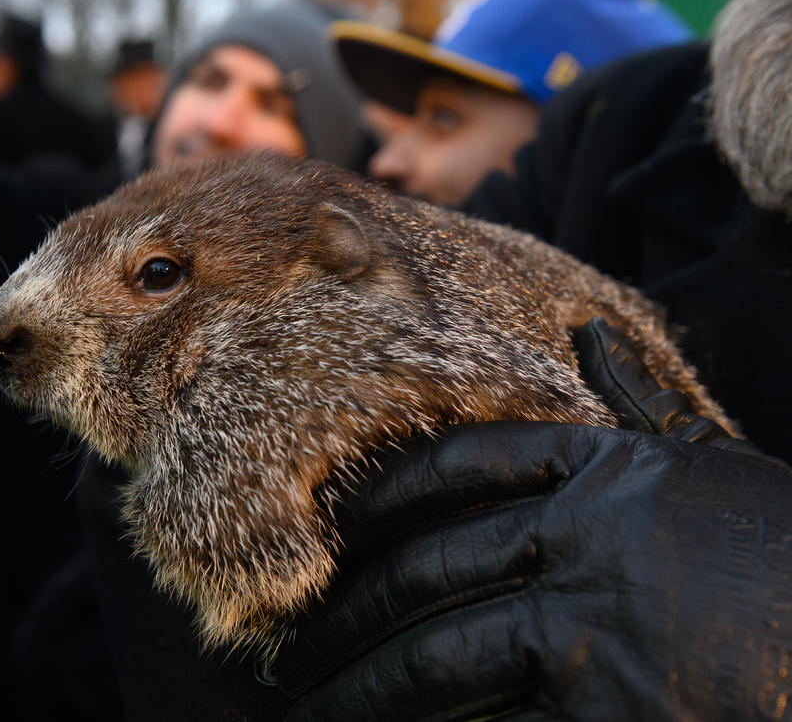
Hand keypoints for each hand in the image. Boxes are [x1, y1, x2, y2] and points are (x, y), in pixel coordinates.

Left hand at [276, 319, 791, 720]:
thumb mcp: (719, 464)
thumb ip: (642, 405)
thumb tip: (588, 330)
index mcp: (605, 474)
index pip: (460, 468)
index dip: (384, 495)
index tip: (337, 526)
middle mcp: (582, 543)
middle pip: (425, 572)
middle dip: (347, 616)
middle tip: (292, 649)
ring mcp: (587, 632)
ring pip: (436, 659)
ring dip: (363, 688)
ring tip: (313, 704)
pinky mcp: (599, 713)